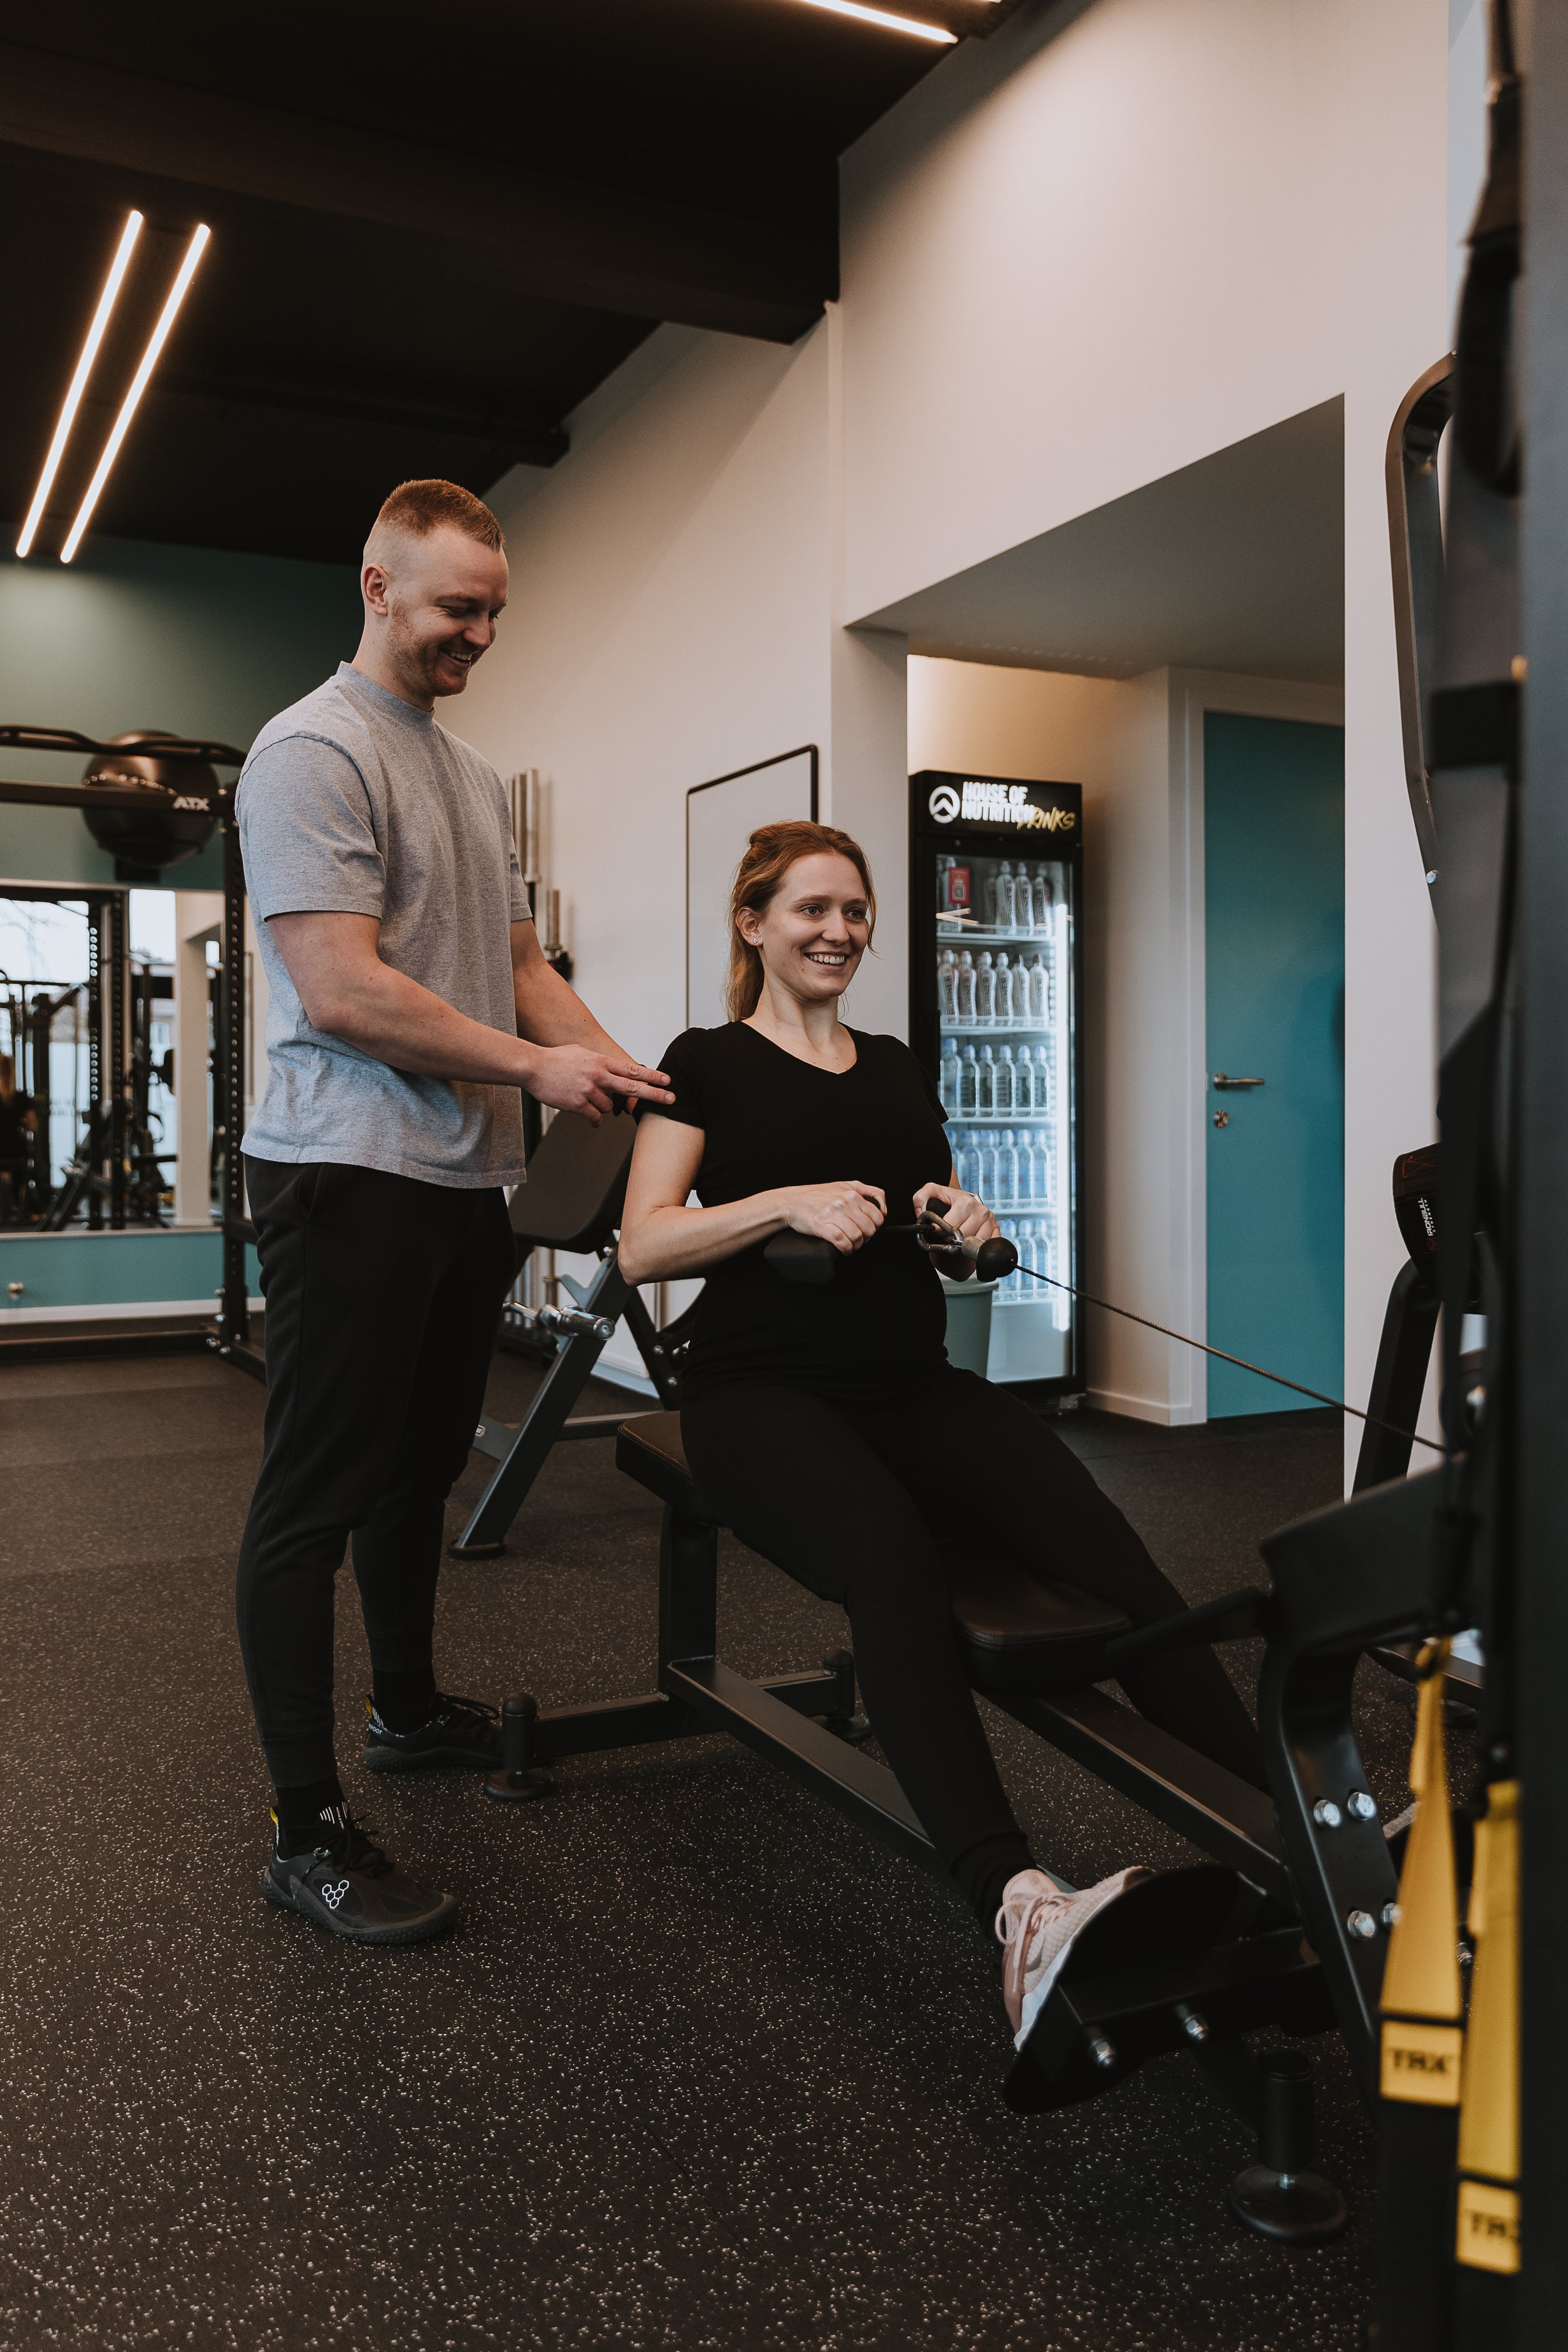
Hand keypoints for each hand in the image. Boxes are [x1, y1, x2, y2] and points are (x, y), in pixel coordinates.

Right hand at [526, 1047, 673, 1124]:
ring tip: (588, 1100)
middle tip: (671, 1099)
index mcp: (600, 1061)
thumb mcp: (581, 1052)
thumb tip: (612, 1070)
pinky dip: (595, 1120)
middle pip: (632, 1087)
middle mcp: (598, 1075)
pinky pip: (595, 1117)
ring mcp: (588, 1090)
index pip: (632, 1069)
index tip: (667, 1080)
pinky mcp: (577, 1104)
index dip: (652, 1075)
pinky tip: (591, 1118)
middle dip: (654, 1094)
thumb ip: (599, 1062)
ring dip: (604, 1107)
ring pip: (609, 1107)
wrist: (533, 1066)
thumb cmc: (555, 1059)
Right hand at [781, 1180, 886, 1253]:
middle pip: (869, 1229)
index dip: (875, 1228)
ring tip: (851, 1246)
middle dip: (866, 1238)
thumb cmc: (818, 1195)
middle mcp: (844, 1202)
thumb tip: (883, 1208)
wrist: (792, 1201)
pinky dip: (846, 1249)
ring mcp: (832, 1213)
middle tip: (858, 1240)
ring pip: (857, 1236)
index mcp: (853, 1193)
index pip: (877, 1217)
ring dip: (856, 1246)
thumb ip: (868, 1191)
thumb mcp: (845, 1185)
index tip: (866, 1230)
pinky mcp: (821, 1225)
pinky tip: (845, 1250)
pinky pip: (841, 1241)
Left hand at [914, 1182, 998, 1242]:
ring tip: (959, 1236)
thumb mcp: (931, 1193)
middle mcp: (980, 1210)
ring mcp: (990, 1220)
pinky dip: (979, 1246)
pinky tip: (971, 1239)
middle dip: (952, 1238)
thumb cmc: (948, 1199)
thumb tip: (920, 1213)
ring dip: (965, 1244)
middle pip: (963, 1236)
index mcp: (965, 1201)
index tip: (939, 1230)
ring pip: (975, 1243)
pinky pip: (988, 1244)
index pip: (950, 1225)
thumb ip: (920, 1199)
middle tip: (948, 1235)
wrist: (964, 1202)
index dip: (941, 1231)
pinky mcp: (996, 1229)